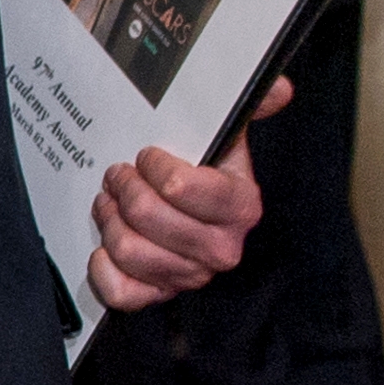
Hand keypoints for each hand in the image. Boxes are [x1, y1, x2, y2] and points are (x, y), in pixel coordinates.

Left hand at [83, 75, 280, 311]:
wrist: (174, 210)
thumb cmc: (195, 169)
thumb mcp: (221, 133)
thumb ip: (249, 105)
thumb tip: (280, 88)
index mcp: (241, 205)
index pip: (182, 188)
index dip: (155, 168)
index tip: (147, 155)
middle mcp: (221, 247)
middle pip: (149, 217)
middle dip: (125, 190)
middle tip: (119, 176)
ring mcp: (190, 276)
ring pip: (130, 250)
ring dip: (110, 220)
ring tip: (110, 202)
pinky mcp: (157, 296)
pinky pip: (122, 292)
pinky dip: (103, 268)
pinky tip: (104, 246)